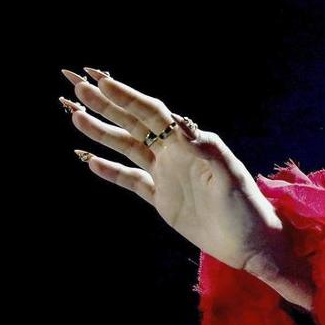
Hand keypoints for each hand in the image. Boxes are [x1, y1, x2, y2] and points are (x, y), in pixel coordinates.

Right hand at [60, 68, 313, 309]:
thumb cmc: (247, 209)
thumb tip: (181, 124)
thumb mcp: (232, 178)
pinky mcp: (162, 199)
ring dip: (102, 132)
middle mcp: (176, 154)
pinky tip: (89, 161)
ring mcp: (167, 176)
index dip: (127, 97)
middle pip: (135, 124)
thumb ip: (209, 150)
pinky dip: (110, 171)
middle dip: (106, 104)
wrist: (250, 243)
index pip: (153, 114)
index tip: (99, 81)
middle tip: (76, 85)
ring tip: (74, 115)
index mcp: (191, 144)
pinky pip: (131, 181)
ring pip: (127, 147)